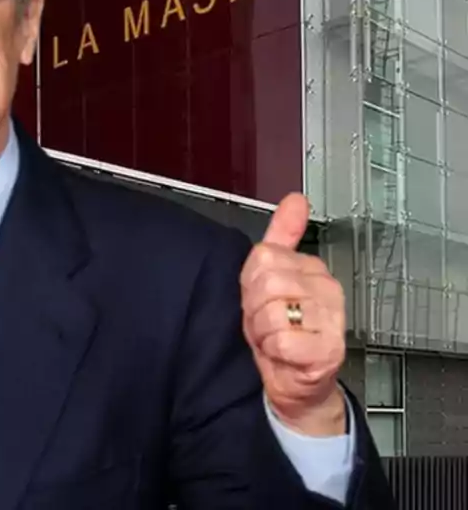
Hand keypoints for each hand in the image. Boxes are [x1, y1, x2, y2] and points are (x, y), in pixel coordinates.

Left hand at [240, 193, 346, 436]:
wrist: (296, 381)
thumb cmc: (280, 332)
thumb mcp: (270, 279)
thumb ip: (282, 235)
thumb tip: (296, 200)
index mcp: (312, 267)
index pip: (263, 256)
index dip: (250, 282)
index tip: (260, 298)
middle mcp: (327, 289)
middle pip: (267, 282)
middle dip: (255, 307)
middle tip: (266, 321)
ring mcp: (332, 320)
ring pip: (272, 311)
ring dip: (262, 331)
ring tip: (275, 338)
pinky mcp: (328, 351)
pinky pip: (281, 340)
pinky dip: (273, 351)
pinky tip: (285, 355)